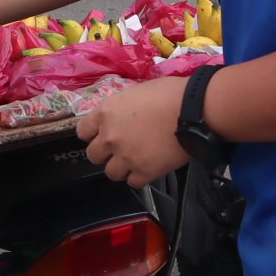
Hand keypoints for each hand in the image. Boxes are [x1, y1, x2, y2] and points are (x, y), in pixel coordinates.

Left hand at [76, 77, 190, 187]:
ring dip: (121, 168)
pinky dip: (139, 177)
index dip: (92, 134)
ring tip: (134, 160)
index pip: (82, 131)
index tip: (101, 135)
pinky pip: (132, 182)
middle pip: (93, 155)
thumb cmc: (168, 94)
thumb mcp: (135, 93)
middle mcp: (110, 137)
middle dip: (105, 153)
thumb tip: (120, 117)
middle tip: (119, 149)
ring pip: (111, 173)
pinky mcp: (144, 172)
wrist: (193, 110)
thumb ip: (120, 109)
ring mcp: (126, 157)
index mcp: (106, 113)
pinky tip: (148, 167)